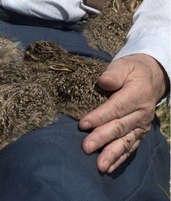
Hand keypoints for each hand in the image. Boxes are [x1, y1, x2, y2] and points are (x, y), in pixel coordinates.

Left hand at [79, 54, 167, 172]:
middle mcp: (142, 112)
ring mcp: (141, 125)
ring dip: (112, 154)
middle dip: (102, 138)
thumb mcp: (124, 65)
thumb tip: (104, 81)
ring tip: (99, 166)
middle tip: (86, 147)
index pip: (117, 107)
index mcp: (137, 94)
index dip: (100, 116)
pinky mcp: (139, 133)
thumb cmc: (131, 71)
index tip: (83, 124)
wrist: (150, 78)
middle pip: (120, 127)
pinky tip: (109, 168)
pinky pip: (130, 147)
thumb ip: (114, 73)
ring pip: (126, 141)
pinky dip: (120, 158)